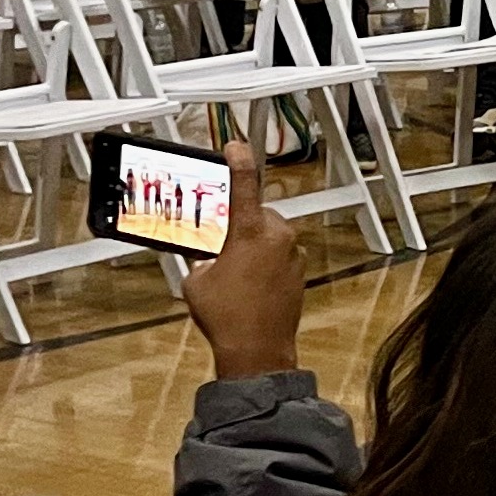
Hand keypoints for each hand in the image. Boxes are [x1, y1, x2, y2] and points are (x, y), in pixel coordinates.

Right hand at [182, 142, 301, 379]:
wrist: (257, 349)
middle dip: (237, 224)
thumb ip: (201, 255)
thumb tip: (206, 252)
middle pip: (256, 214)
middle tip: (218, 244)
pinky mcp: (299, 270)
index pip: (245, 185)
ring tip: (232, 272)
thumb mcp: (196, 278)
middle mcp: (279, 237)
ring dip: (250, 244)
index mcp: (252, 231)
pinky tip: (247, 283)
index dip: (239, 161)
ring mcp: (293, 254)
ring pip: (267, 235)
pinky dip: (263, 261)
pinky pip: (278, 254)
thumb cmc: (227, 316)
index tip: (235, 146)